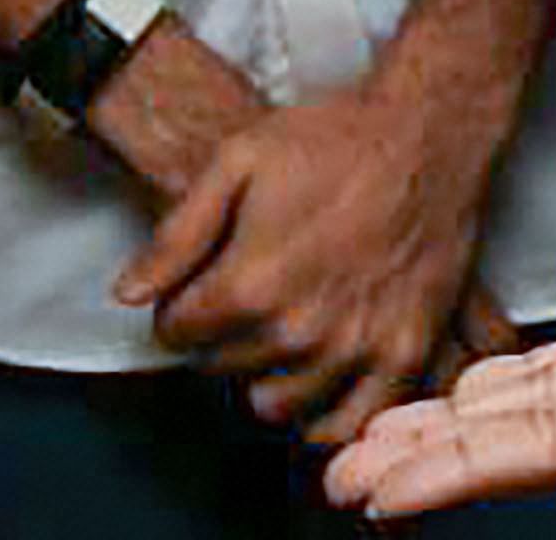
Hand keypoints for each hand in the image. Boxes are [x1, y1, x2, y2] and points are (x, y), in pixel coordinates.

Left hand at [117, 55, 519, 444]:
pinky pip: (349, 423)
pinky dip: (325, 414)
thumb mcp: (236, 161)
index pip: (176, 335)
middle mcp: (301, 331)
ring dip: (266, 374)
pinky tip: (318, 381)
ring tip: (278, 332)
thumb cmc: (333, 138)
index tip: (195, 288)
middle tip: (243, 298)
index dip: (177, 307)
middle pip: (222, 370)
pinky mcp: (405, 355)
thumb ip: (176, 235)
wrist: (427, 132)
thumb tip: (128, 294)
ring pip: (276, 405)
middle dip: (220, 337)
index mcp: (250, 284)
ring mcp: (357, 350)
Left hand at [323, 282, 555, 524]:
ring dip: (459, 422)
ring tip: (374, 437)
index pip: (550, 448)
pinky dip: (530, 382)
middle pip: (528, 434)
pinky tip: (477, 390)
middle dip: (429, 453)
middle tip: (331, 470)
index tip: (375, 485)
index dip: (458, 463)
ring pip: (551, 405)